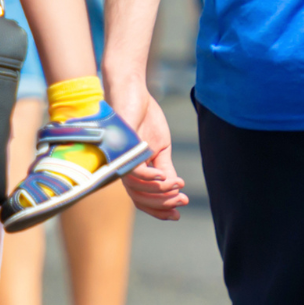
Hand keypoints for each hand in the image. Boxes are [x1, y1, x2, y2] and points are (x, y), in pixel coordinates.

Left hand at [105, 71, 186, 219]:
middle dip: (163, 204)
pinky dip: (152, 179)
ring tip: (178, 189)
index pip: (142, 198)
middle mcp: (123, 168)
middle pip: (140, 198)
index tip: (178, 213)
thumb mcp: (160, 146)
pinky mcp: (122, 149)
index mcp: (132, 170)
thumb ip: (165, 167)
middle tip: (182, 201)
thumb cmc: (144, 117)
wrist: (133, 91)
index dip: (159, 209)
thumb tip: (175, 188)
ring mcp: (121, 160)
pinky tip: (166, 178)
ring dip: (161, 193)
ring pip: (137, 189)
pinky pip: (135, 172)